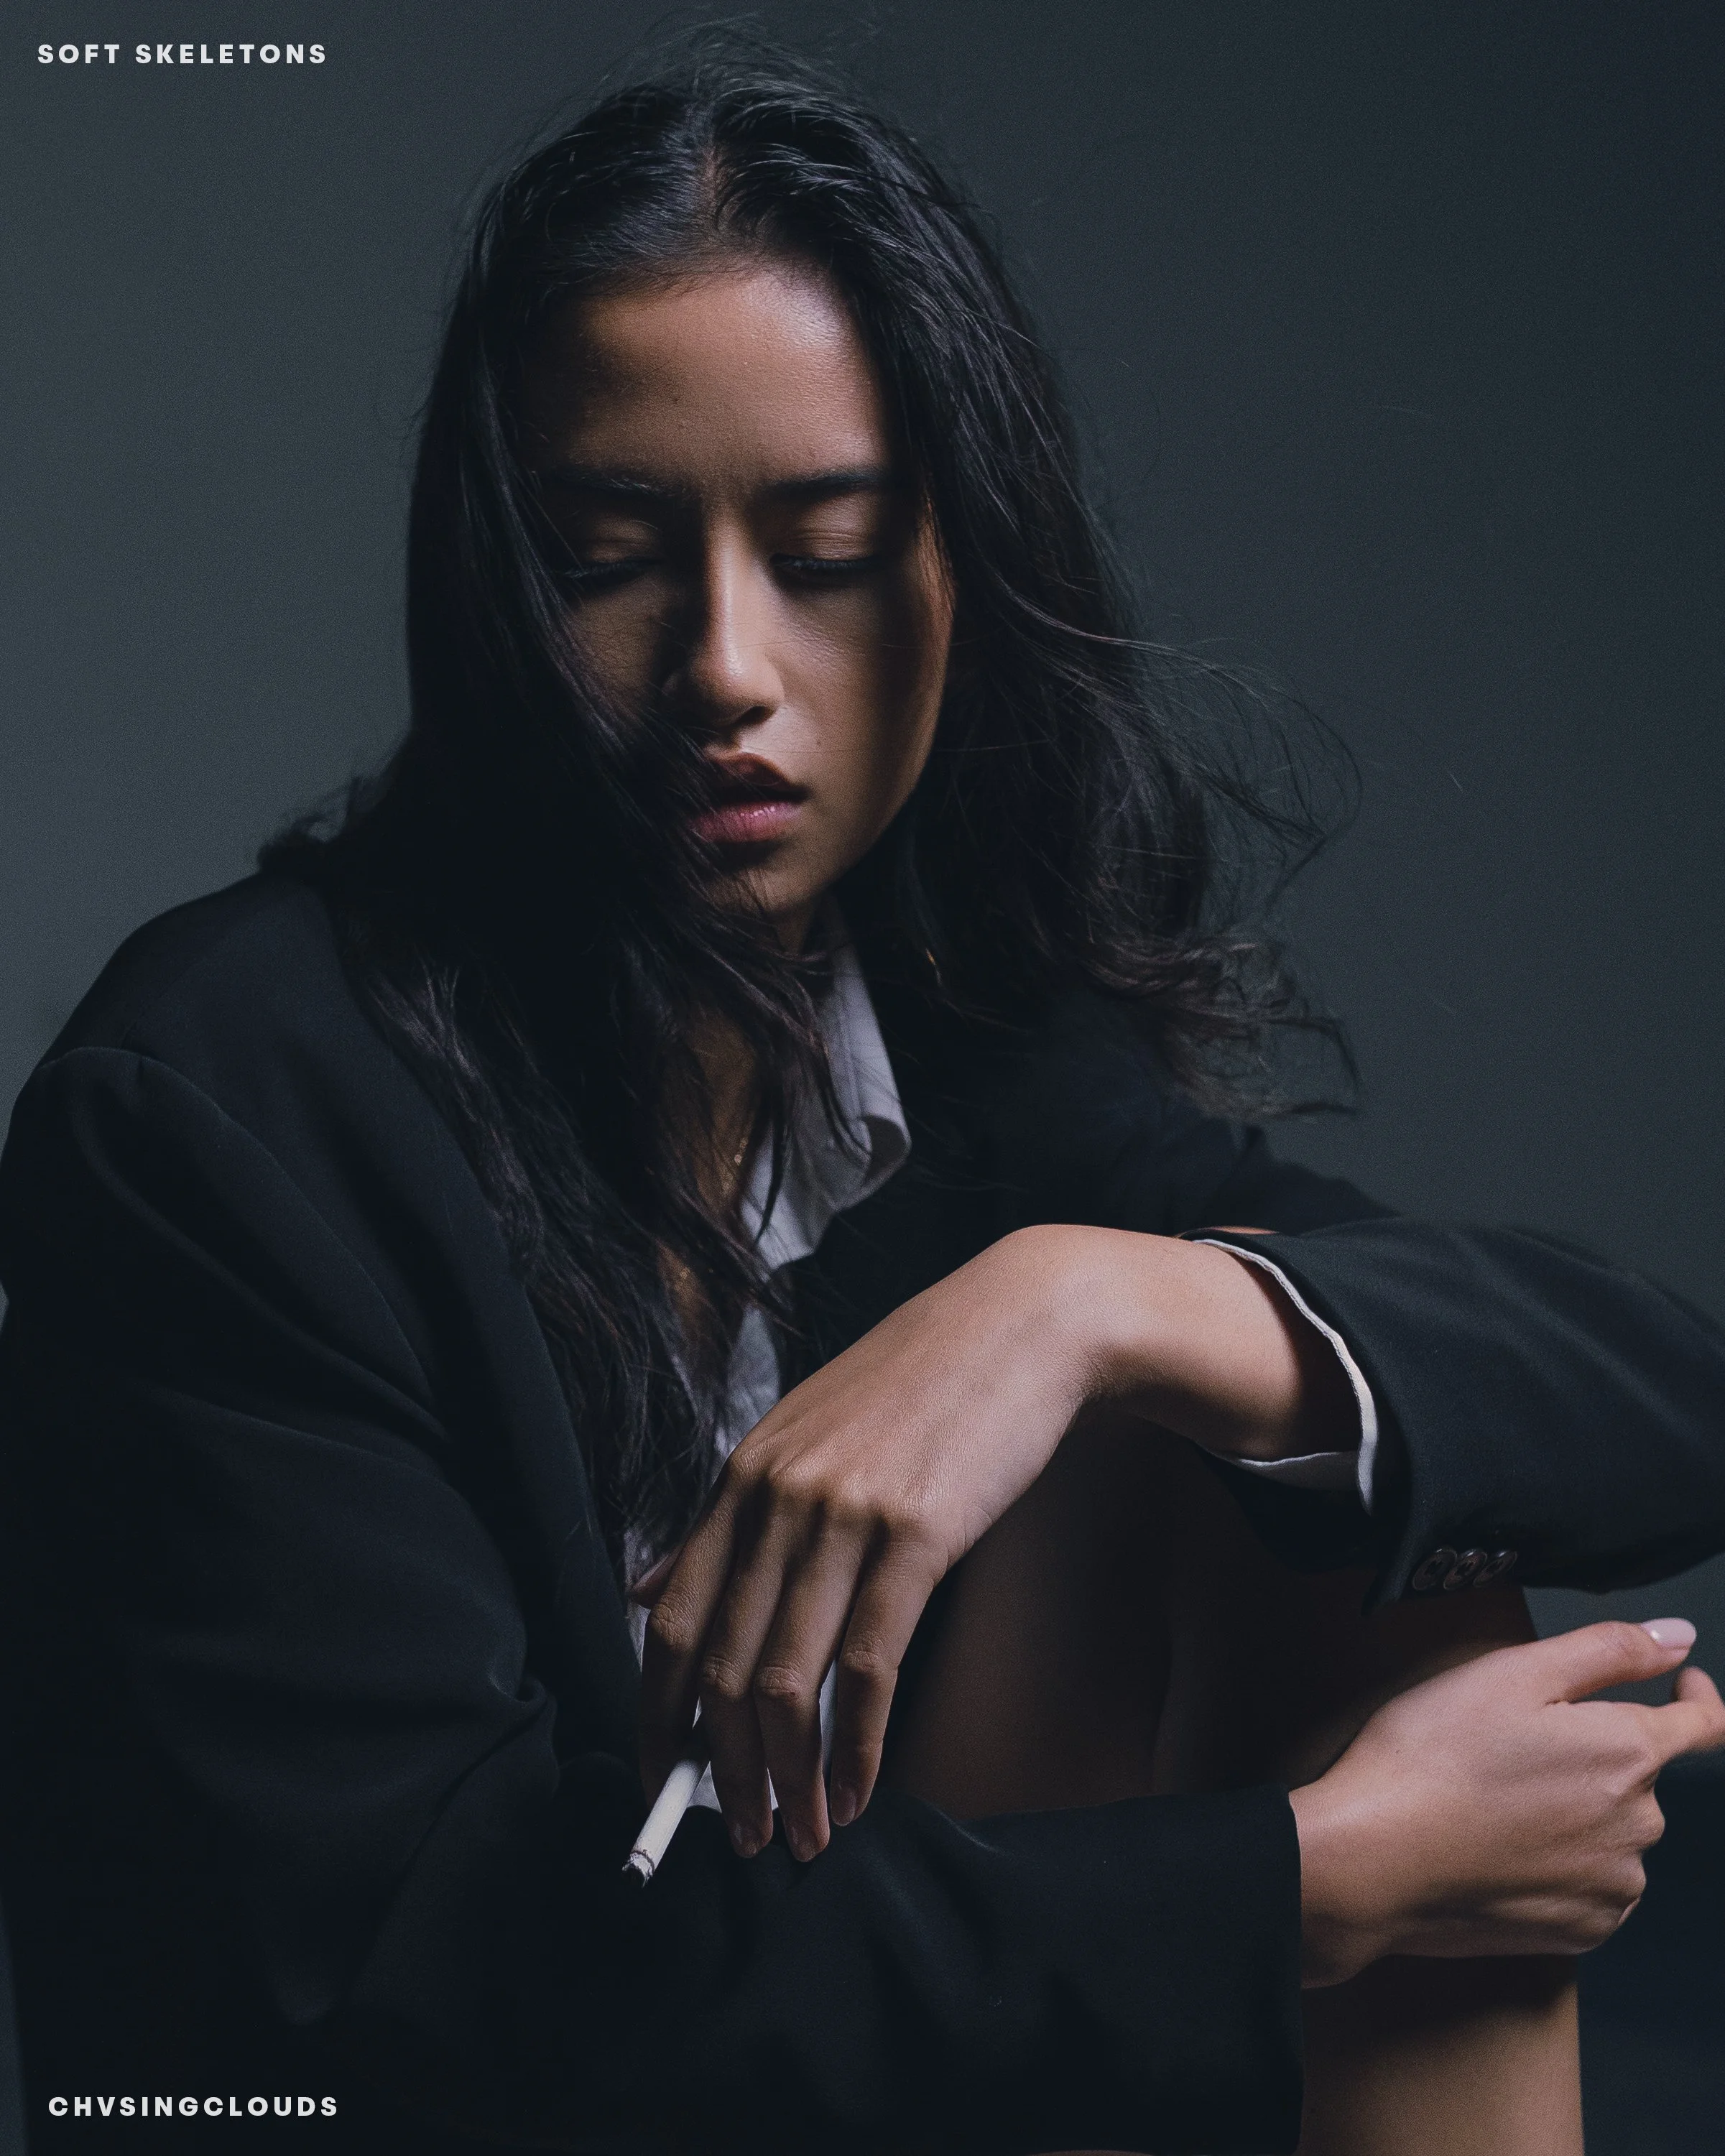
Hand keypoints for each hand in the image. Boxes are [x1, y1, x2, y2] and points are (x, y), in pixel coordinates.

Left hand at [638, 1224, 1346, 1859]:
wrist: (1020, 1324)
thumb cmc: (915, 1387)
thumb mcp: (798, 1435)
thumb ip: (721, 1520)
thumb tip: (636, 1592)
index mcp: (740, 1477)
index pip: (664, 1623)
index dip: (656, 1718)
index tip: (662, 1784)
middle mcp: (775, 1497)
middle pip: (717, 1669)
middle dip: (722, 1773)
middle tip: (741, 1838)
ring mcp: (842, 1515)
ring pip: (784, 1683)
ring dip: (786, 1780)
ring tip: (800, 1835)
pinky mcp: (916, 1535)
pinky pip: (867, 1669)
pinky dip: (855, 1749)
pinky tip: (857, 1791)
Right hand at [1290, 1618, 1724, 1985]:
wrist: (1374, 1860)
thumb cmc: (1432, 1756)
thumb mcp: (1512, 1673)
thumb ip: (1608, 1650)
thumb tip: (1679, 1638)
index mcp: (1628, 1753)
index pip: (1705, 1724)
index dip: (1697, 1695)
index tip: (1679, 1683)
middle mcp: (1639, 1826)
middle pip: (1642, 1775)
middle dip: (1597, 1753)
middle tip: (1515, 1742)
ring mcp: (1611, 1885)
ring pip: (1616, 1831)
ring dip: (1580, 1810)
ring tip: (1498, 1798)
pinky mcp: (1581, 1930)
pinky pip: (1594, 1884)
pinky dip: (1563, 1861)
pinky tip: (1505, 1845)